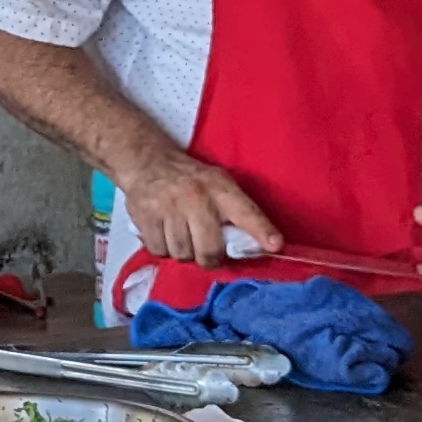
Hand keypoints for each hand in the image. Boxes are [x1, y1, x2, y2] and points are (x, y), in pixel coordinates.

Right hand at [116, 153, 282, 264]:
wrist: (148, 163)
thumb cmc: (192, 181)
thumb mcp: (219, 185)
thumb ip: (238, 213)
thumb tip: (261, 247)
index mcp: (221, 189)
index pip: (246, 212)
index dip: (261, 231)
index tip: (275, 245)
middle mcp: (196, 197)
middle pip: (208, 251)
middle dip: (209, 258)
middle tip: (207, 251)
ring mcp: (168, 207)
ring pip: (182, 254)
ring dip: (184, 252)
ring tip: (182, 236)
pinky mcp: (145, 216)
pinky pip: (159, 251)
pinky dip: (163, 249)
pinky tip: (165, 233)